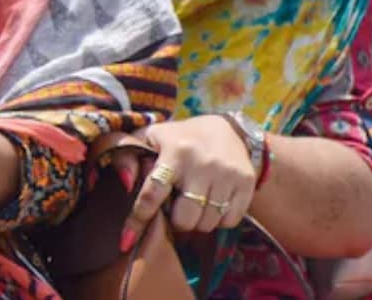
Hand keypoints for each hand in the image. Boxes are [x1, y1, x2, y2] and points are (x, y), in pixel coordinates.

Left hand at [111, 116, 257, 248]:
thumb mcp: (150, 138)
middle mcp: (201, 162)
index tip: (126, 242)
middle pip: (184, 219)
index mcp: (174, 151)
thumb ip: (127, 155)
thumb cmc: (181, 138)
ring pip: (206, 224)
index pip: (153, 193)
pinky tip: (214, 201)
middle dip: (177, 220)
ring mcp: (226, 173)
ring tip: (196, 202)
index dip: (138, 220)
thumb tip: (125, 182)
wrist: (229, 128)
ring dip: (198, 221)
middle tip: (177, 207)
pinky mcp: (246, 181)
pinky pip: (229, 221)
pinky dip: (219, 219)